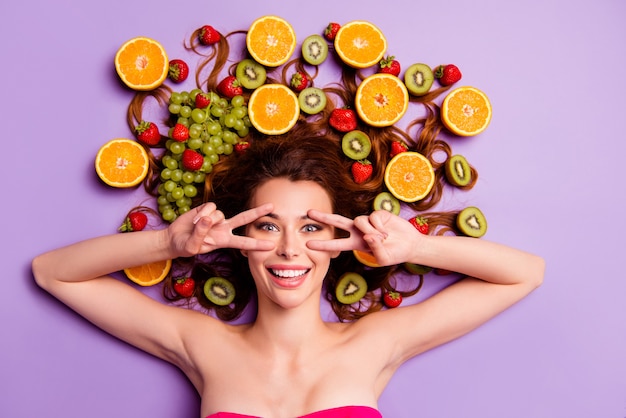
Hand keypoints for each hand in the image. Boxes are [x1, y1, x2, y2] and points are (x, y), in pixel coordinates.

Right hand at [167, 202, 275, 257]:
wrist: (174, 238)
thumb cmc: (185, 246)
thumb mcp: (192, 247)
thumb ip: (200, 234)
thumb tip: (209, 219)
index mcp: (224, 241)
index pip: (244, 243)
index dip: (257, 244)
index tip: (271, 245)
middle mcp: (224, 228)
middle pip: (244, 218)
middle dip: (258, 212)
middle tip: (272, 207)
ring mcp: (216, 218)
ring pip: (219, 214)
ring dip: (206, 221)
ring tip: (196, 227)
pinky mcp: (207, 208)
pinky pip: (210, 207)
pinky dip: (201, 213)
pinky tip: (195, 220)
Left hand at [306, 209, 422, 265]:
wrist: (410, 244)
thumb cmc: (395, 254)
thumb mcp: (384, 258)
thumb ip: (374, 249)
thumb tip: (368, 235)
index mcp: (356, 244)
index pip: (336, 244)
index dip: (323, 245)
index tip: (308, 245)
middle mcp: (358, 231)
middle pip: (337, 222)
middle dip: (323, 217)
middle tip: (308, 213)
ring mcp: (367, 221)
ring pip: (359, 221)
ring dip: (371, 232)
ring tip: (383, 238)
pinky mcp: (377, 214)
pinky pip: (373, 218)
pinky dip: (380, 226)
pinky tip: (388, 230)